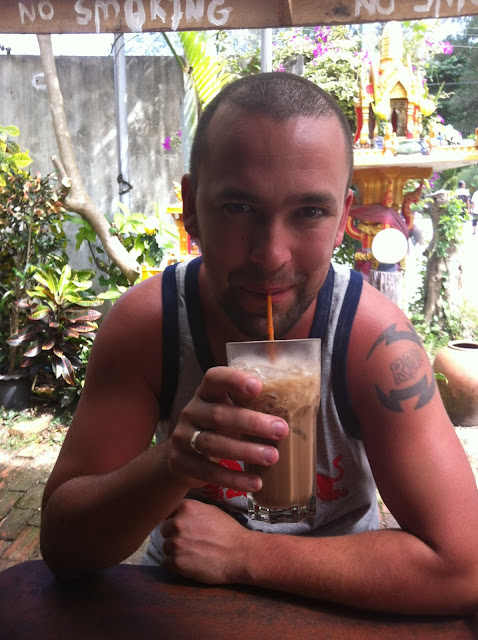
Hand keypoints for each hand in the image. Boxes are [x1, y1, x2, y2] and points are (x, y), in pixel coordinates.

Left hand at [161, 499, 250, 583]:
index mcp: (186, 507)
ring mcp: (175, 542)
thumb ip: (192, 511)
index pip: (169, 513)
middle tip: (189, 543)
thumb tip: (179, 515)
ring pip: (165, 547)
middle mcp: (178, 522)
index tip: (185, 529)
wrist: (240, 554)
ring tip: (191, 554)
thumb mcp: (211, 511)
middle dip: (174, 536)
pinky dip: (174, 565)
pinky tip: (188, 564)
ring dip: (174, 552)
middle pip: (164, 530)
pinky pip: (165, 563)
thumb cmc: (229, 532)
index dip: (176, 522)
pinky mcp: (176, 562)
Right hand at [166, 366, 288, 494]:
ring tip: (272, 457)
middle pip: (219, 415)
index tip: (258, 386)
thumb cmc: (218, 429)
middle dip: (252, 422)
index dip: (234, 380)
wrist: (181, 458)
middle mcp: (191, 412)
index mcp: (205, 393)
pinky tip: (256, 483)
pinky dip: (234, 479)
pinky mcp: (182, 463)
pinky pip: (208, 472)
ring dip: (245, 451)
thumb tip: (298, 410)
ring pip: (213, 444)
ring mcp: (183, 438)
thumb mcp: (228, 412)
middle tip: (281, 430)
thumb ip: (250, 408)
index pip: (214, 378)